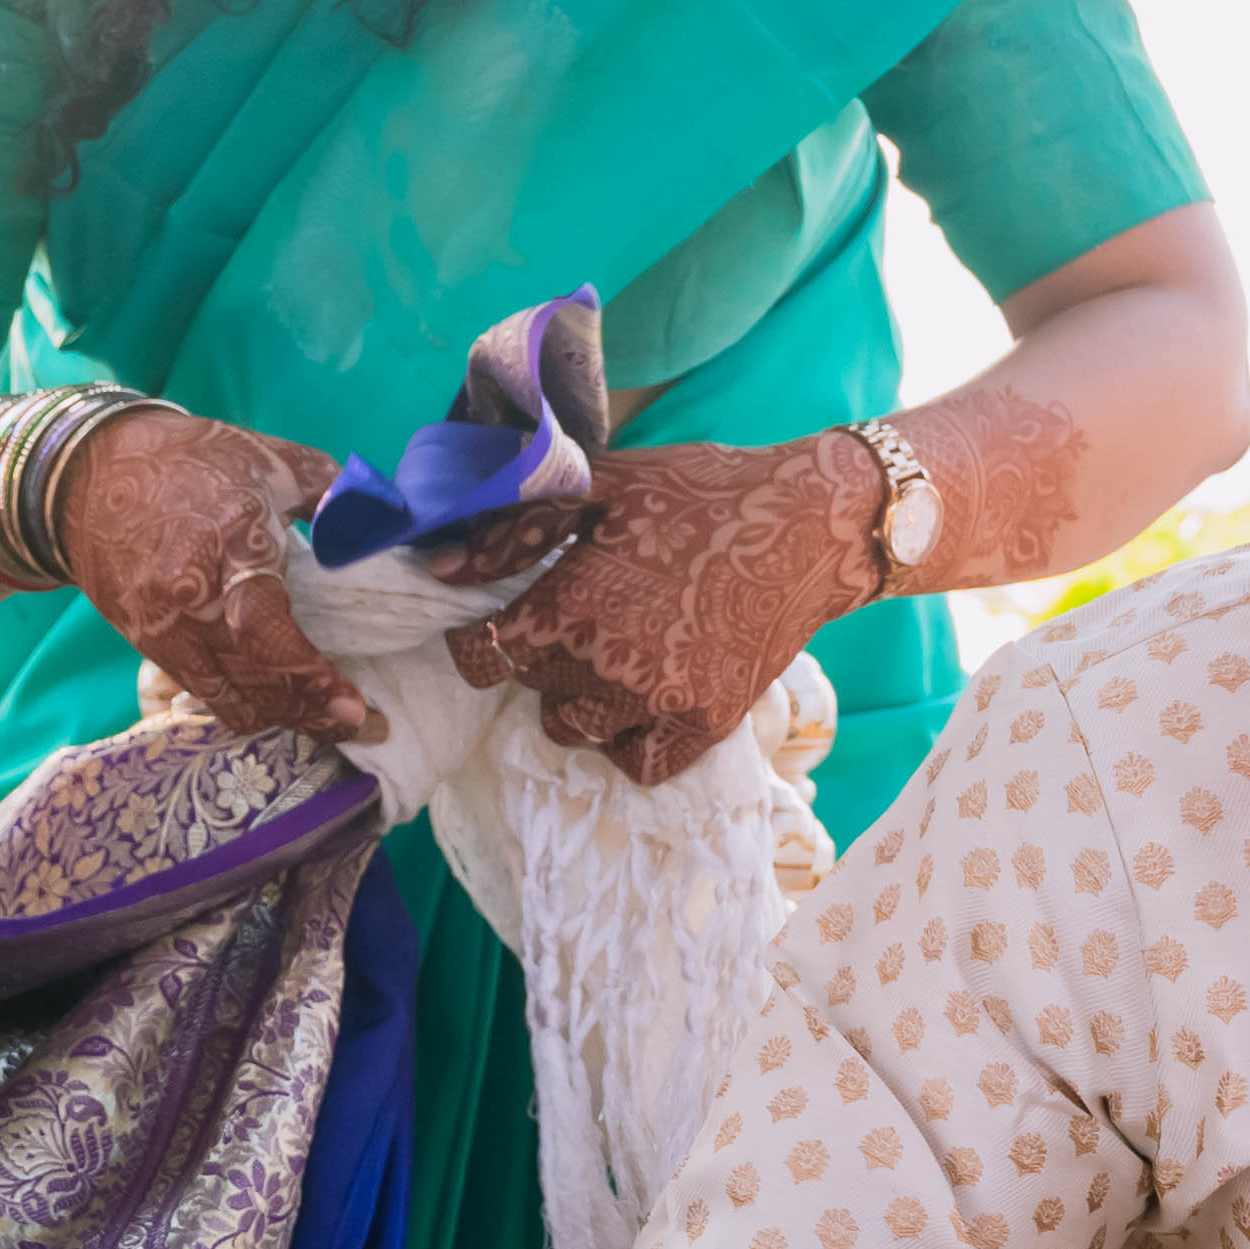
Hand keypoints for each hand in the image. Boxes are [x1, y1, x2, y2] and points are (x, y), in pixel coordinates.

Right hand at [56, 404, 377, 749]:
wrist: (86, 473)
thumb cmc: (190, 460)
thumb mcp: (270, 459)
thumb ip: (333, 492)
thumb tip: (384, 520)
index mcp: (230, 544)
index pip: (269, 634)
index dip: (313, 680)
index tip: (357, 708)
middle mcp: (191, 596)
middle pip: (254, 683)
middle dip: (312, 715)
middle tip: (361, 725)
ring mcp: (162, 625)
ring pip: (228, 699)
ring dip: (279, 717)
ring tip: (323, 720)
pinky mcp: (144, 642)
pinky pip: (202, 692)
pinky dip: (243, 703)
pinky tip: (274, 700)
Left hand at [443, 436, 877, 788]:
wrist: (808, 525)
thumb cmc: (698, 493)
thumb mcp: (603, 485)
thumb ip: (516, 528)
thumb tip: (441, 570)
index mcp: (570, 605)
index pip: (481, 657)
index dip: (480, 641)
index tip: (502, 624)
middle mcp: (606, 664)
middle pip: (530, 687)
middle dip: (543, 655)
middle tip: (585, 615)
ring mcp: (658, 702)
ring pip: (573, 730)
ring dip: (578, 699)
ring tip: (613, 655)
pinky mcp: (705, 726)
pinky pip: (636, 763)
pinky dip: (629, 738)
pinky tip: (644, 695)